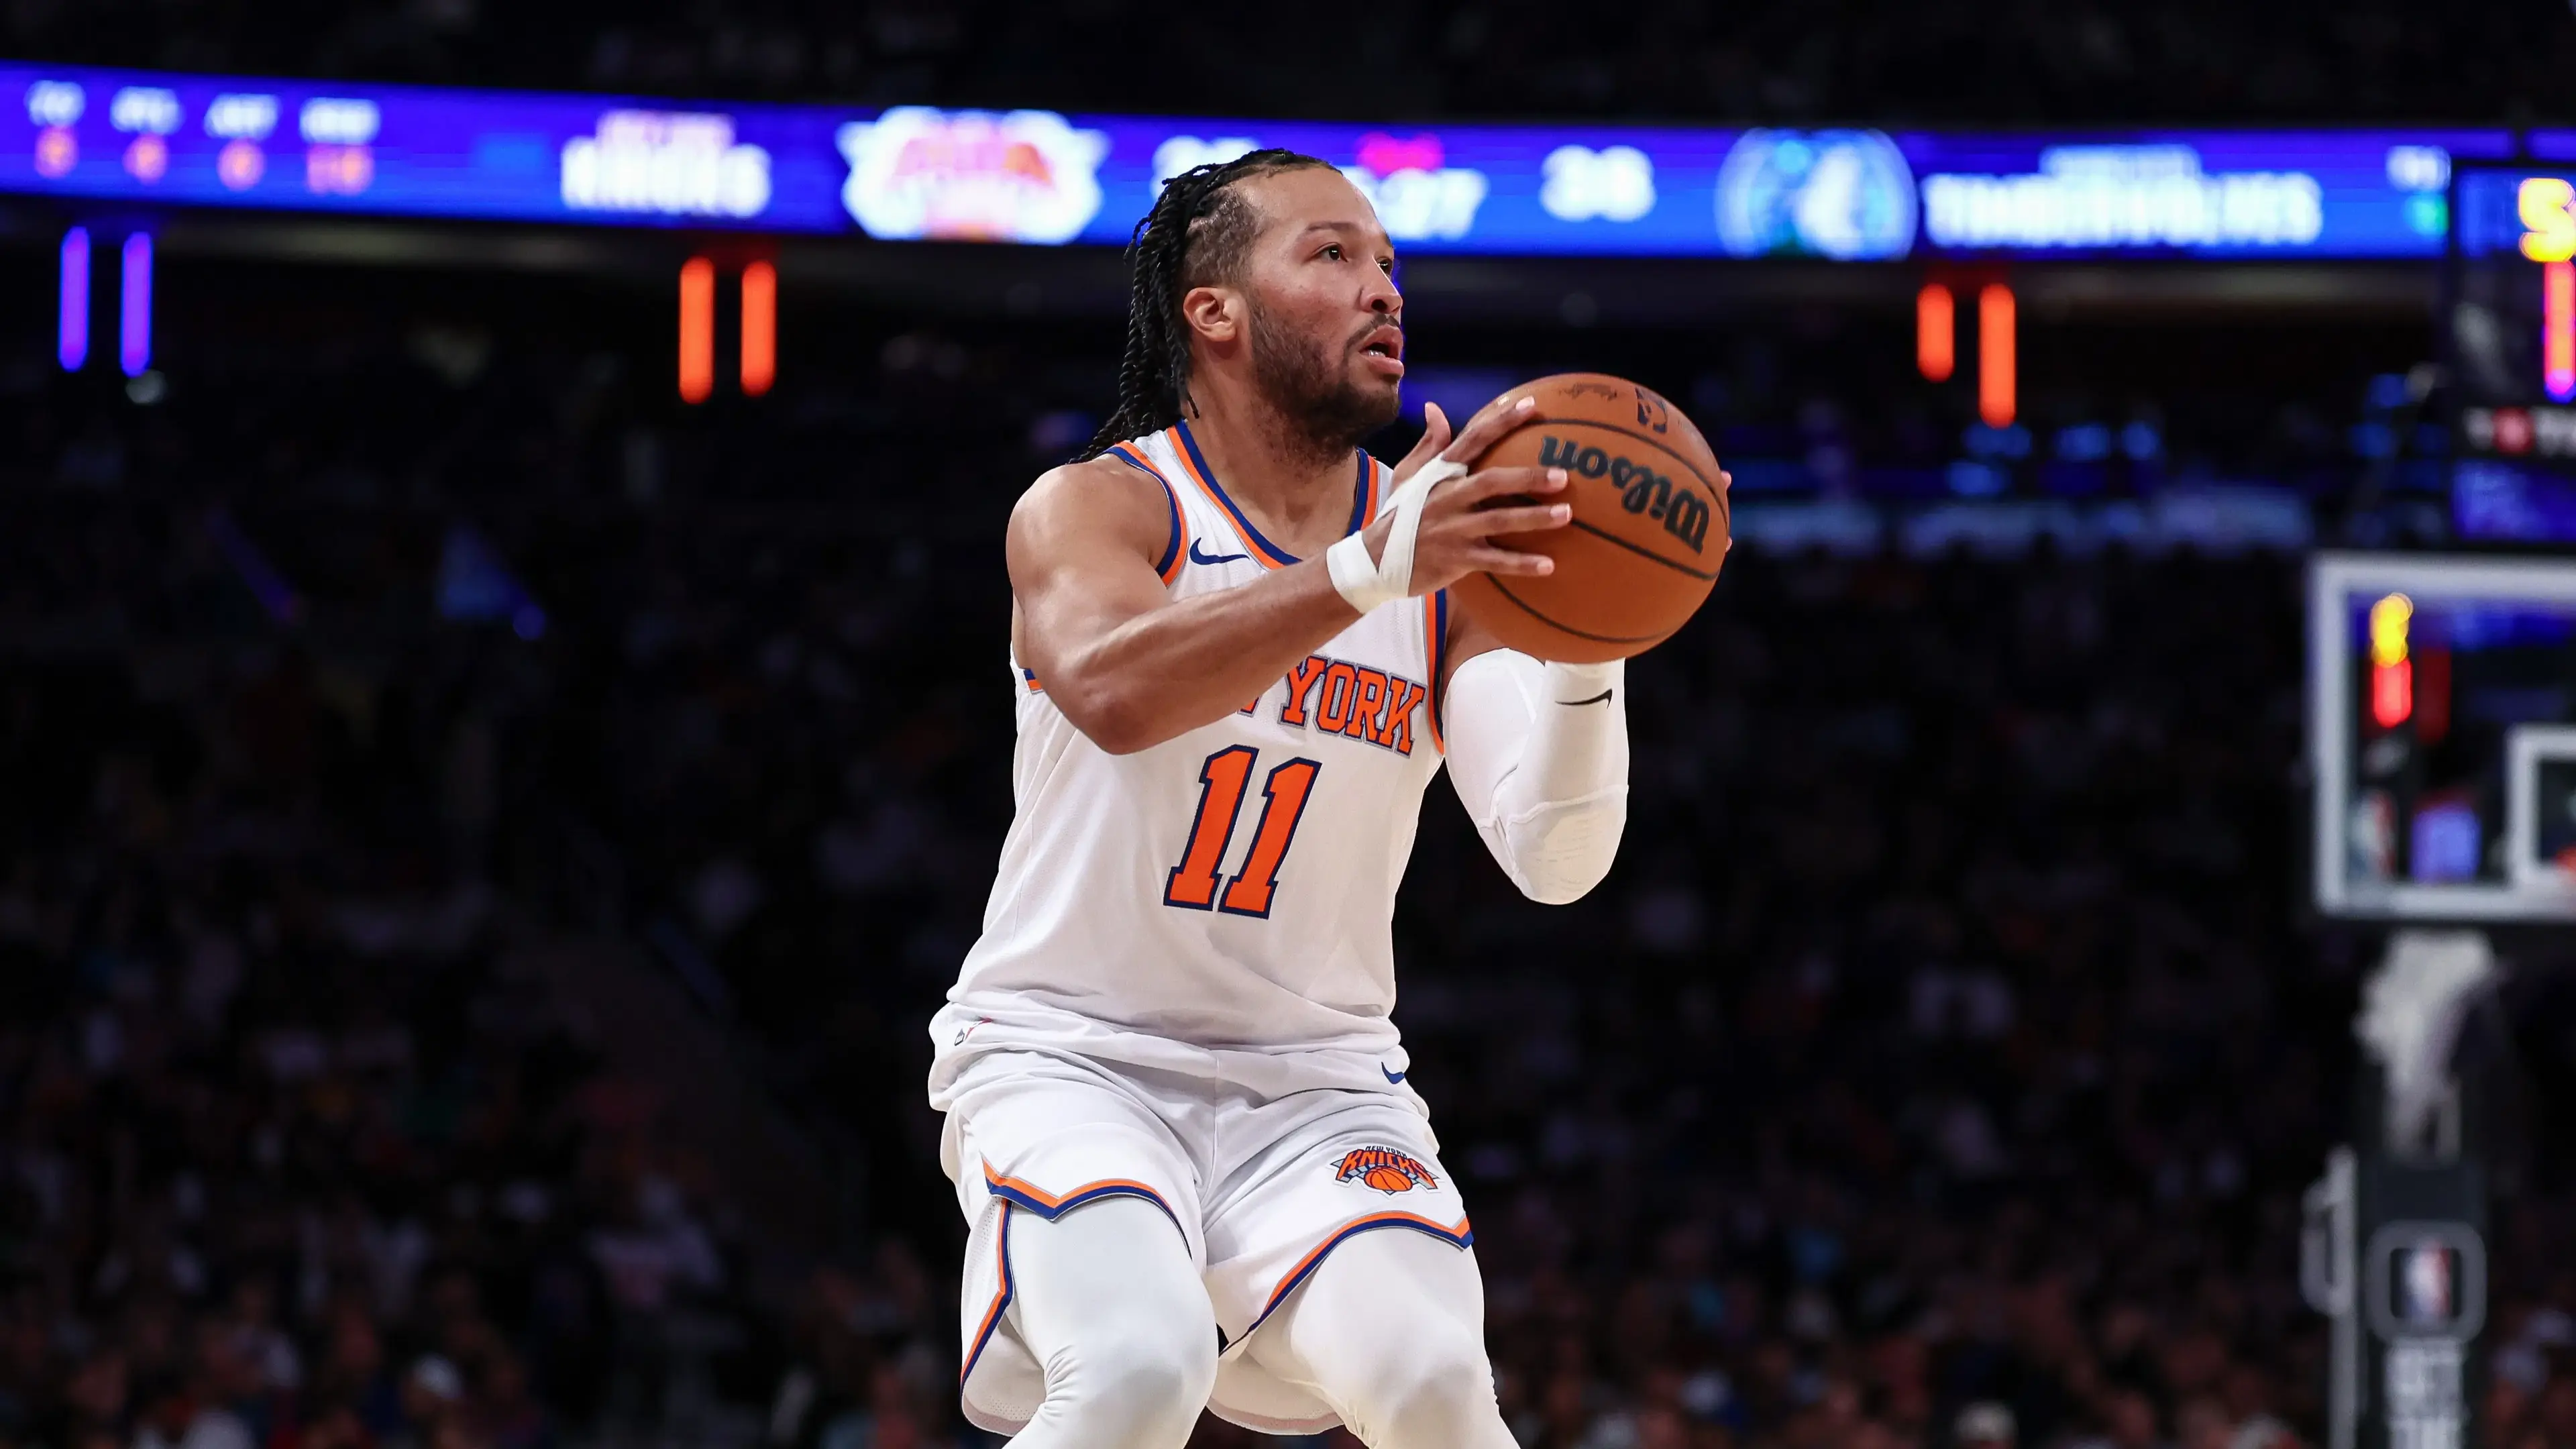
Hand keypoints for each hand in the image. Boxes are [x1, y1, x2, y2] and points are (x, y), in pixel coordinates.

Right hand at [1370, 396, 1569, 595]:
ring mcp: (1454, 529)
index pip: (1473, 440)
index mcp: (1440, 474)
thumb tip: (1434, 408)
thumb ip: (1429, 444)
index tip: (1532, 406)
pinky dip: (1521, 564)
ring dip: (1534, 518)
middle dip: (1529, 477)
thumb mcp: (1408, 475)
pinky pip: (1495, 561)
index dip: (1502, 421)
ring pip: (1500, 521)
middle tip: (1563, 475)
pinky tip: (1549, 565)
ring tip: (1567, 515)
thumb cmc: (1399, 514)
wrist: (1375, 561)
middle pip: (1494, 482)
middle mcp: (1449, 498)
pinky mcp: (1457, 559)